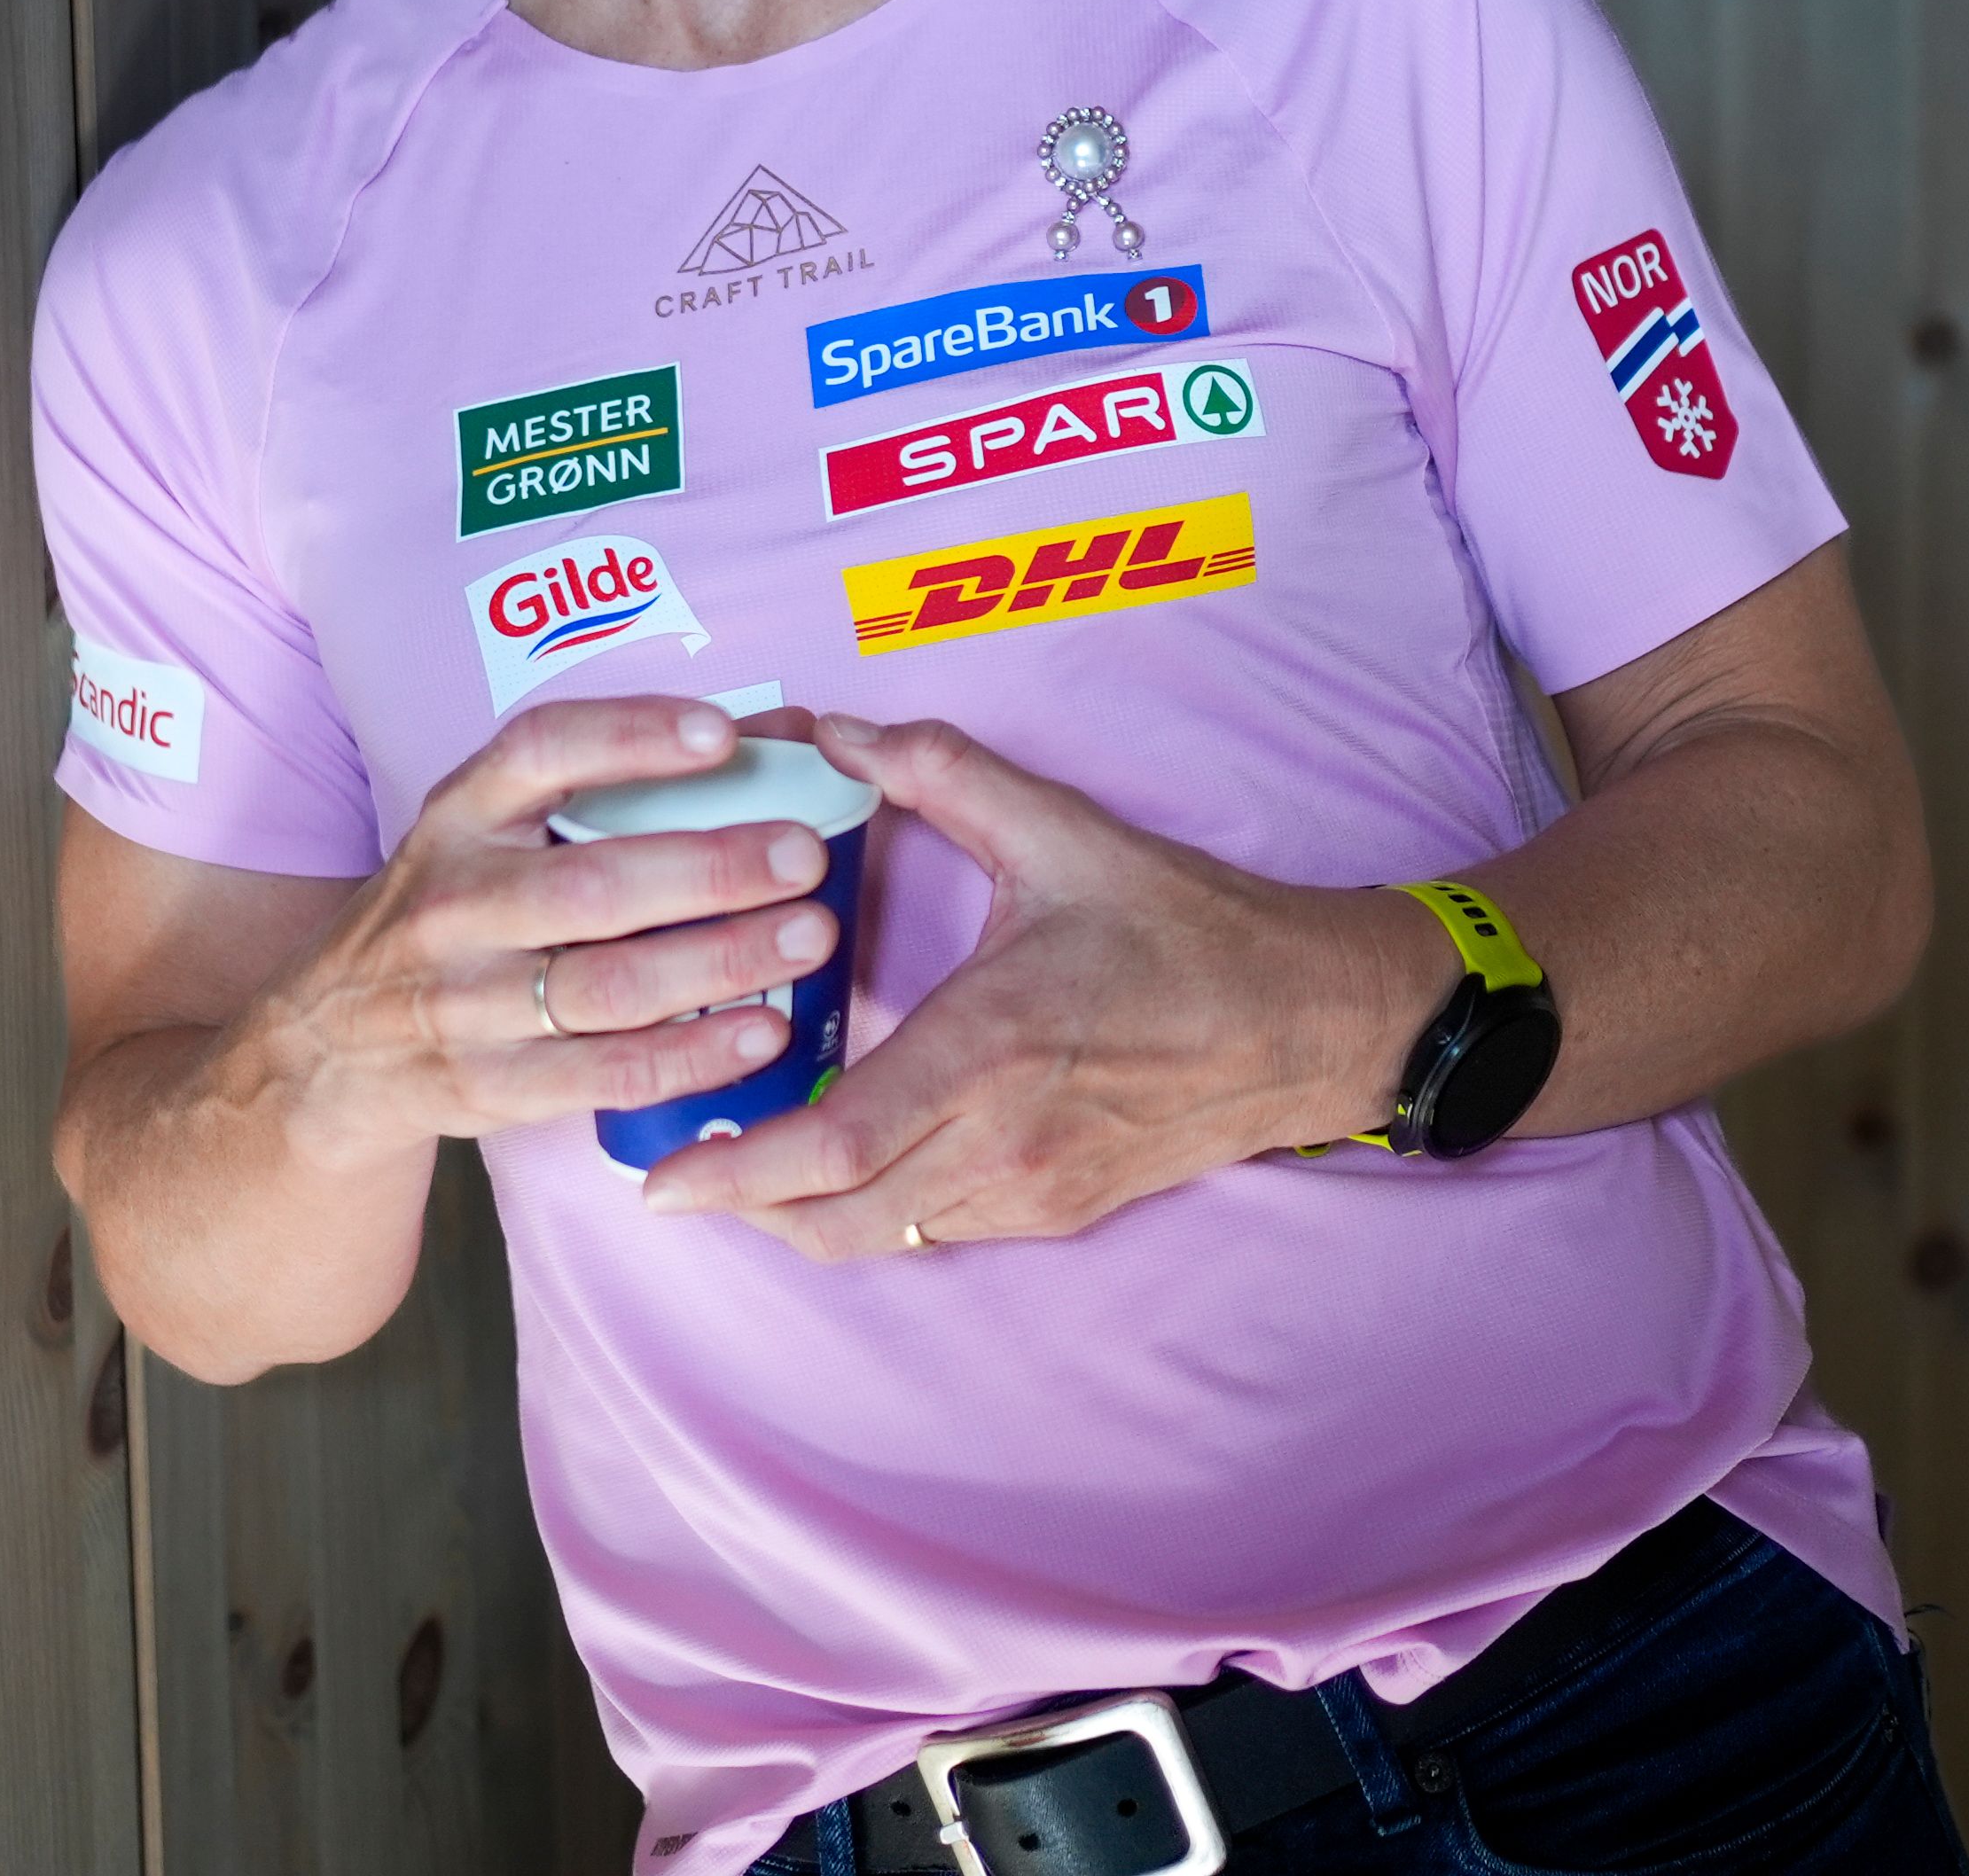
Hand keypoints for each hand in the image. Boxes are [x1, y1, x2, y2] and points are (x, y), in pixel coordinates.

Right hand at [239, 694, 848, 1168]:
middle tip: (804, 856)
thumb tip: (784, 732)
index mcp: (456, 817)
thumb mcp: (494, 835)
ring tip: (809, 939)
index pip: (537, 754)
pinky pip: (599, 1074)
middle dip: (710, 870)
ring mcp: (460, 1003)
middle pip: (590, 885)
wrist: (321, 1053)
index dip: (629, 737)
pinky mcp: (481, 1087)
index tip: (720, 734)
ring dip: (717, 963)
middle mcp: (450, 904)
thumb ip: (620, 785)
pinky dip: (687, 1058)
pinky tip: (758, 1037)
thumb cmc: (451, 915)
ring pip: (604, 985)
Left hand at [635, 711, 1451, 1254]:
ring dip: (800, 1212)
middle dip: (739, 1206)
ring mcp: (1033, 1190)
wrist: (1309, 1022)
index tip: (659, 1176)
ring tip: (740, 1158)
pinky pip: (935, 1231)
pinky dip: (871, 1210)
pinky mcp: (1058, 1213)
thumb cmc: (1190, 929)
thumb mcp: (1062, 832)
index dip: (732, 1173)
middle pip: (833, 1219)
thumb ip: (938, 773)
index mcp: (992, 1047)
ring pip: (880, 1239)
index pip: (832, 1145)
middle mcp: (1004, 1140)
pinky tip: (844, 1157)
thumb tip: (829, 731)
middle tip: (672, 1168)